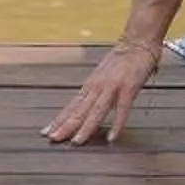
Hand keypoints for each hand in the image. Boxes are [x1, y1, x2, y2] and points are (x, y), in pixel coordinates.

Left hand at [42, 38, 163, 144]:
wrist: (137, 42)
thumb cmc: (121, 59)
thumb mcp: (102, 76)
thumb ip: (93, 92)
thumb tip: (81, 107)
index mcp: (90, 85)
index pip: (71, 106)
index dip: (59, 120)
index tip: (46, 132)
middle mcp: (97, 86)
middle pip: (79, 110)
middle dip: (66, 126)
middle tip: (53, 139)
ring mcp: (112, 87)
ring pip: (96, 110)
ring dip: (86, 127)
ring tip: (76, 142)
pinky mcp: (128, 88)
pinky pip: (122, 109)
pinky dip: (116, 123)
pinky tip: (111, 137)